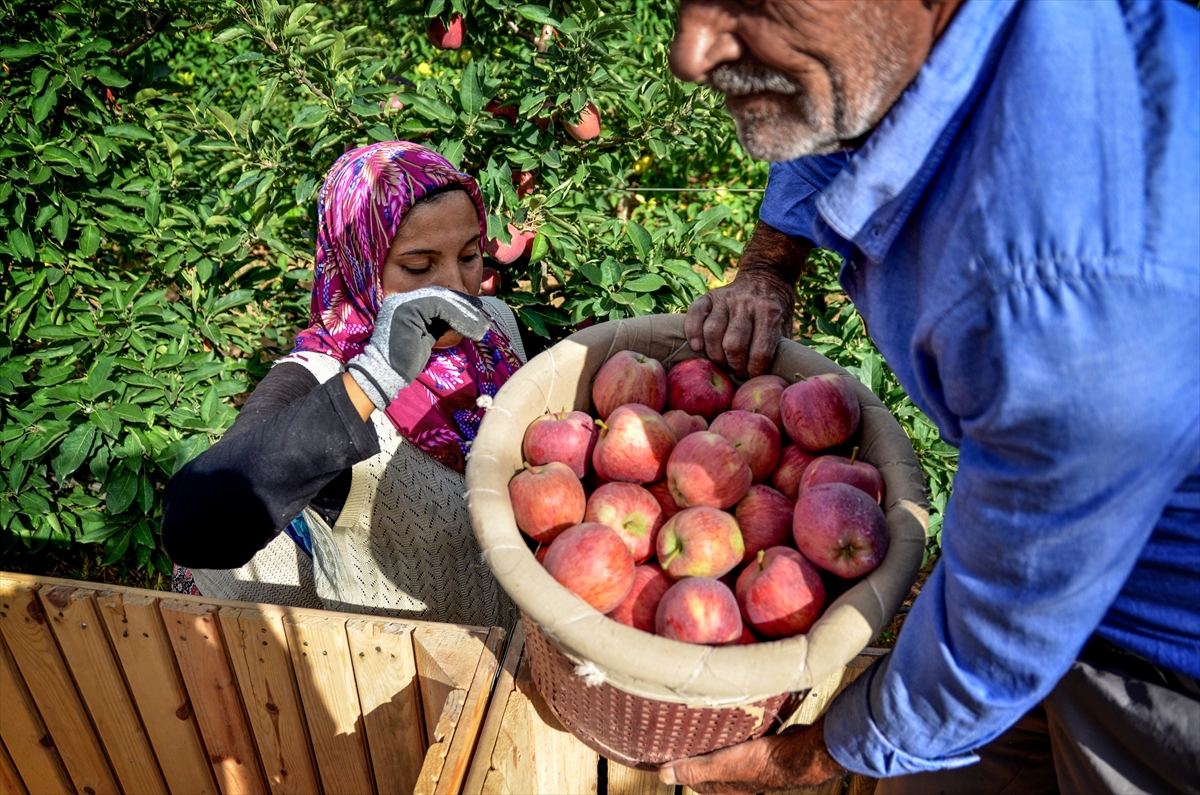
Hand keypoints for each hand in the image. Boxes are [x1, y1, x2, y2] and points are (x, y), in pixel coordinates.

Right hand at [347, 287, 488, 408]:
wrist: (385, 373)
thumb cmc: (405, 360)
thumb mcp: (427, 335)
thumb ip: (439, 322)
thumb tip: (464, 315)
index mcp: (404, 302)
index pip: (436, 296)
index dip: (459, 303)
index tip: (476, 311)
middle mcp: (402, 297)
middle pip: (440, 295)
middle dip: (465, 307)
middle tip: (483, 320)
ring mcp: (403, 301)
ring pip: (443, 300)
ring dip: (466, 314)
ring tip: (481, 328)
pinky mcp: (408, 309)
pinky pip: (441, 307)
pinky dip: (459, 317)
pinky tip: (470, 330)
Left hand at [658, 718, 845, 794]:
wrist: (798, 755)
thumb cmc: (762, 763)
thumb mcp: (720, 766)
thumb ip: (693, 770)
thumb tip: (664, 775)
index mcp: (722, 786)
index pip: (693, 779)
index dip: (679, 767)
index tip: (667, 754)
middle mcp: (735, 779)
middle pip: (708, 766)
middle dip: (696, 753)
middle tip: (684, 735)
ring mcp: (748, 765)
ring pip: (724, 754)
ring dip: (714, 742)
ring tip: (703, 725)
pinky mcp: (761, 750)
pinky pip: (740, 744)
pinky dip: (732, 735)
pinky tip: (731, 722)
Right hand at [685, 270, 792, 377]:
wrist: (765, 276)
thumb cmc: (775, 309)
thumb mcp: (785, 325)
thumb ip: (779, 346)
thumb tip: (769, 375)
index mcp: (770, 312)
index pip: (761, 351)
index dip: (755, 370)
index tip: (753, 375)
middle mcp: (746, 303)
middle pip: (734, 344)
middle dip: (735, 365)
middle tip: (737, 371)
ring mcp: (726, 298)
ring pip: (712, 332)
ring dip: (715, 355)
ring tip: (722, 362)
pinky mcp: (709, 296)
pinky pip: (695, 314)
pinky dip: (692, 332)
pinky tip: (697, 347)